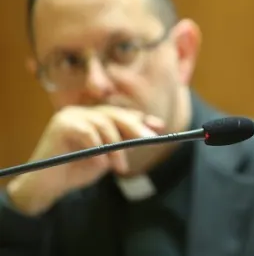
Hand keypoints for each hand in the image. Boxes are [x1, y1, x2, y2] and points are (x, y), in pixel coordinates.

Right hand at [6, 105, 163, 215]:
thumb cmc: (76, 171)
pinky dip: (97, 149)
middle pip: (115, 114)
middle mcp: (82, 112)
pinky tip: (101, 164)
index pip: (121, 114)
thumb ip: (123, 142)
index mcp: (93, 117)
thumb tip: (149, 131)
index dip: (141, 119)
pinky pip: (88, 133)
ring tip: (120, 168)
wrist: (47, 186)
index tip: (160, 127)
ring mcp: (71, 116)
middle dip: (134, 127)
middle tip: (148, 139)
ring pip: (104, 124)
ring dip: (115, 147)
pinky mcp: (61, 125)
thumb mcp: (107, 156)